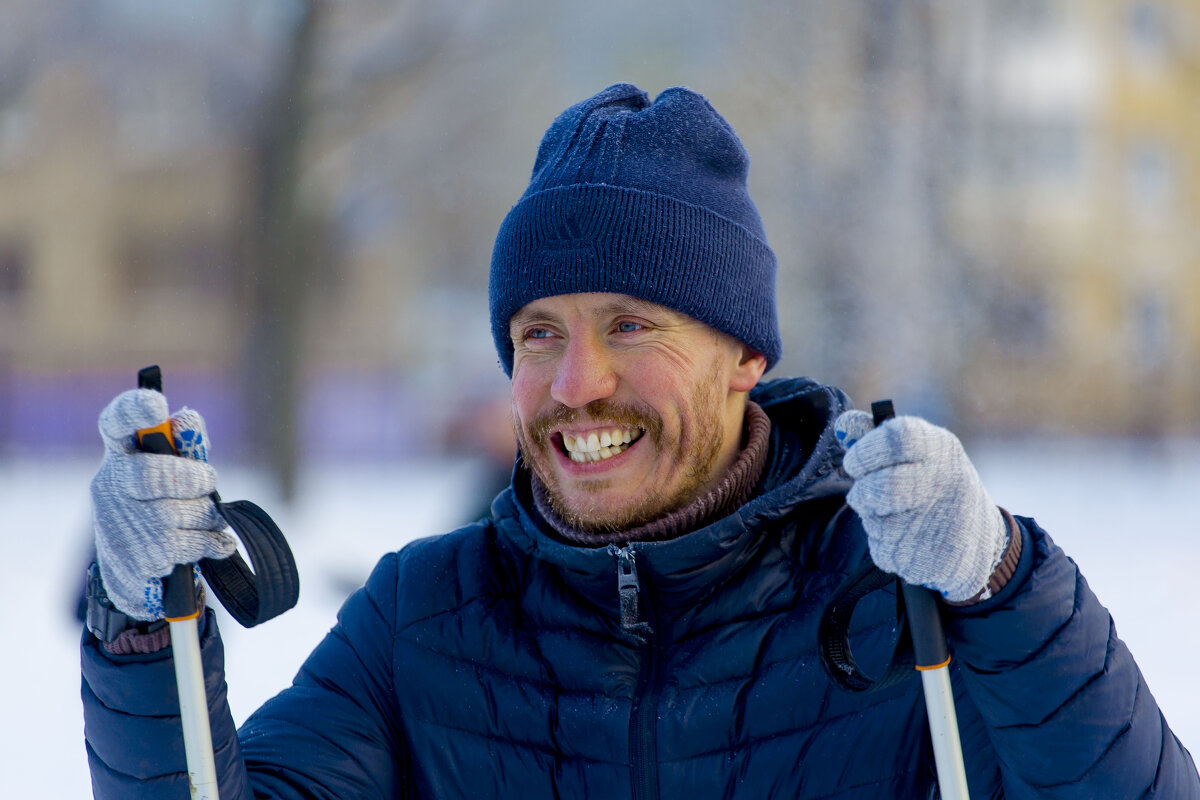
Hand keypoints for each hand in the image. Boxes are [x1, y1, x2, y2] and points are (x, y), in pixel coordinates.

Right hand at [90, 389, 235, 619]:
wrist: (137, 568)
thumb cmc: (163, 503)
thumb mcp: (172, 469)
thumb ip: (184, 445)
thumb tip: (188, 420)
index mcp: (121, 453)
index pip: (116, 423)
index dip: (134, 412)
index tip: (156, 405)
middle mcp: (110, 486)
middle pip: (153, 476)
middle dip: (195, 480)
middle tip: (210, 482)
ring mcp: (117, 524)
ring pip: (173, 516)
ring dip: (206, 517)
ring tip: (213, 518)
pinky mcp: (130, 559)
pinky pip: (182, 547)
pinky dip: (208, 543)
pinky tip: (214, 543)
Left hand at [834, 410, 1007, 601]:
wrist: (979, 537)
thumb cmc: (935, 482)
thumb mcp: (917, 451)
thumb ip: (876, 437)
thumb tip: (842, 425)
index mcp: (939, 448)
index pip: (896, 439)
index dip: (864, 451)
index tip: (853, 463)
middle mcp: (944, 483)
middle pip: (884, 486)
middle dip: (863, 491)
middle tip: (862, 492)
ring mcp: (938, 523)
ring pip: (876, 522)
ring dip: (872, 518)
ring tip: (896, 514)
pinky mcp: (927, 558)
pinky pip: (882, 549)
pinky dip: (885, 543)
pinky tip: (908, 537)